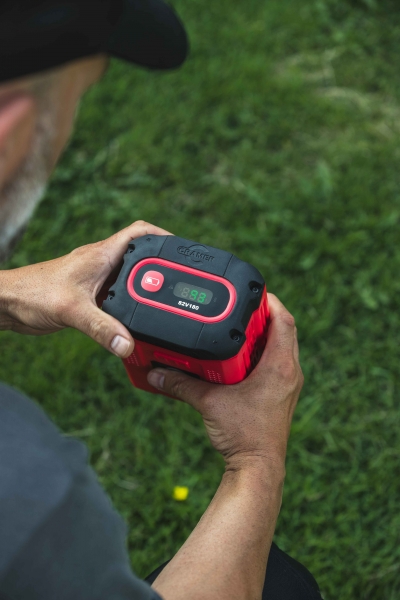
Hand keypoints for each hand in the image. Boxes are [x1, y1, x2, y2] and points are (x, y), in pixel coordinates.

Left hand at [0, 221, 170, 356]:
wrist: (8, 304)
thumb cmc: (32, 293)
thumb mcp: (72, 311)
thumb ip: (102, 329)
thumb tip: (127, 345)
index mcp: (101, 255)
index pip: (139, 233)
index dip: (163, 236)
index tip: (182, 249)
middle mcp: (101, 264)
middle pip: (140, 258)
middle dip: (161, 268)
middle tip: (179, 283)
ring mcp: (96, 280)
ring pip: (130, 279)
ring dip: (145, 289)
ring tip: (164, 303)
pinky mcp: (89, 296)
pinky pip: (117, 297)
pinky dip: (130, 306)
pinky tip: (134, 321)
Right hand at [147, 294, 302, 468]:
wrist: (258, 469)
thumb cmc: (244, 436)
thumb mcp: (209, 403)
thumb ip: (182, 385)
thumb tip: (156, 374)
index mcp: (280, 366)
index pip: (284, 321)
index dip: (270, 302)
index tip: (252, 292)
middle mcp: (289, 373)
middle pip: (283, 331)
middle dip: (263, 317)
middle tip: (239, 308)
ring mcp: (287, 385)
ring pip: (281, 348)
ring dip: (262, 336)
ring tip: (237, 329)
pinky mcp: (280, 397)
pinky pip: (275, 365)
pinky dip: (260, 356)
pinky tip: (238, 360)